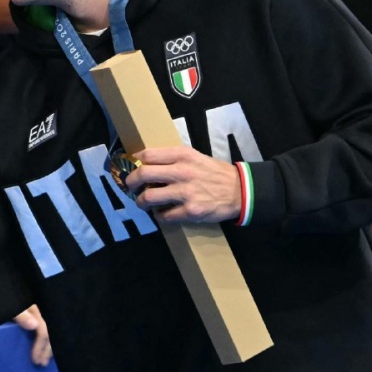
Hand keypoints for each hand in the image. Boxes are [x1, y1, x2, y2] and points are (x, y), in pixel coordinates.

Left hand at [13, 305, 51, 366]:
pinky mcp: (28, 315)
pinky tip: (40, 348)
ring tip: (43, 359)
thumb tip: (34, 325)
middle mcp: (36, 311)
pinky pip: (40, 328)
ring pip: (47, 330)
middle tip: (41, 363)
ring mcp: (33, 313)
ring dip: (46, 346)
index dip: (41, 346)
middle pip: (49, 331)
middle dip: (46, 349)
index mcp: (33, 309)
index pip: (43, 330)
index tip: (35, 360)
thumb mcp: (7, 306)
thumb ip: (20, 314)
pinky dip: (41, 340)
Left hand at [125, 146, 241, 223]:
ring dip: (141, 202)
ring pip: (149, 197)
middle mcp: (181, 172)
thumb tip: (146, 164)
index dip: (134, 162)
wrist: (240, 190)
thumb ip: (173, 159)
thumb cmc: (214, 172)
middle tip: (131, 187)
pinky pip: (164, 216)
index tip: (131, 167)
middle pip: (143, 174)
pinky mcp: (190, 211)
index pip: (147, 155)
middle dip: (131, 182)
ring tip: (143, 203)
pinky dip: (160, 216)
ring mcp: (185, 192)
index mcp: (182, 156)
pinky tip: (163, 213)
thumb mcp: (194, 157)